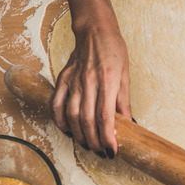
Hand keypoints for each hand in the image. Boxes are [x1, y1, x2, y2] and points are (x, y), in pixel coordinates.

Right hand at [43, 0, 130, 157]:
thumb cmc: (114, 52)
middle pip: (87, 120)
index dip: (108, 137)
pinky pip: (57, 104)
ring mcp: (73, 81)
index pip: (106, 116)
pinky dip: (60, 121)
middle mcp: (89, 82)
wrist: (95, 30)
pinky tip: (67, 130)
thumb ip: (124, 101)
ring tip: (88, 145)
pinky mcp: (62, 79)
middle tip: (102, 153)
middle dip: (95, 142)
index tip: (112, 151)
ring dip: (79, 135)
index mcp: (108, 80)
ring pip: (71, 116)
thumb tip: (128, 124)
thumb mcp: (126, 75)